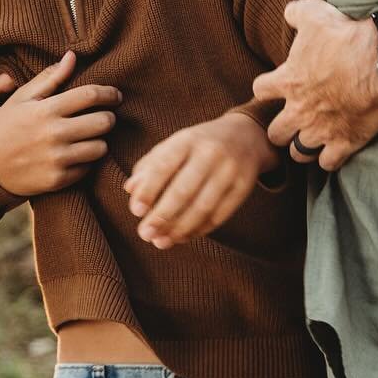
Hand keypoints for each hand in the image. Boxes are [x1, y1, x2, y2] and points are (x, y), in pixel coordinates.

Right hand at [0, 52, 120, 195]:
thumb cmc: (6, 126)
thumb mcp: (22, 99)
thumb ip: (50, 78)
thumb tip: (72, 56)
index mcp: (46, 110)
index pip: (91, 95)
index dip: (109, 93)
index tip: (115, 96)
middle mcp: (53, 134)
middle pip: (104, 122)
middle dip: (108, 117)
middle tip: (101, 117)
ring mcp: (57, 159)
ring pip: (101, 147)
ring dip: (98, 141)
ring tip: (87, 137)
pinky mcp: (58, 180)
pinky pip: (89, 168)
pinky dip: (86, 161)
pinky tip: (74, 155)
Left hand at [125, 110, 274, 247]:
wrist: (246, 135)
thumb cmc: (199, 144)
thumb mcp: (174, 144)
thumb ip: (150, 165)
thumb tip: (131, 190)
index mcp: (188, 139)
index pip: (164, 165)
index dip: (149, 190)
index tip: (136, 211)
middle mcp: (211, 153)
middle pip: (184, 190)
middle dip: (162, 216)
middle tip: (145, 234)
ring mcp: (230, 170)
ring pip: (203, 207)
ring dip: (180, 228)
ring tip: (161, 241)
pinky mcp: (244, 187)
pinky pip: (220, 215)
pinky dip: (199, 230)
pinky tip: (183, 237)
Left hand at [253, 0, 377, 169]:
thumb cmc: (346, 35)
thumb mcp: (315, 13)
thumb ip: (296, 13)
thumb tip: (289, 12)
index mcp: (287, 81)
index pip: (260, 91)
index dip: (268, 89)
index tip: (279, 86)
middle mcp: (299, 110)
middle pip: (275, 133)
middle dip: (282, 128)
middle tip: (294, 120)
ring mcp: (321, 129)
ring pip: (299, 152)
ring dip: (303, 146)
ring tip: (312, 139)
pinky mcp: (345, 141)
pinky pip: (327, 164)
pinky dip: (329, 159)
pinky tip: (335, 150)